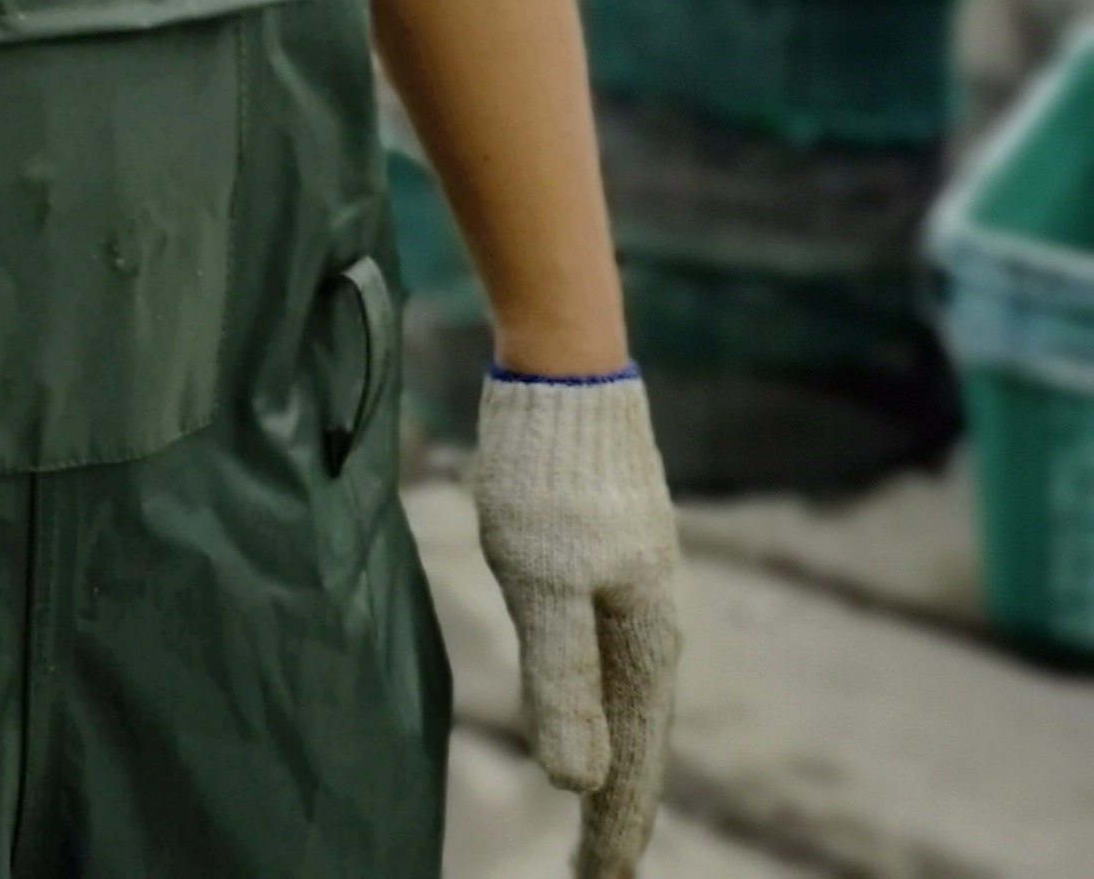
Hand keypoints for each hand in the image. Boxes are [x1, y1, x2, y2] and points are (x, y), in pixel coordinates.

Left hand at [471, 366, 680, 877]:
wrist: (565, 369)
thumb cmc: (550, 476)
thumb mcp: (544, 582)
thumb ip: (562, 680)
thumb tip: (575, 782)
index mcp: (646, 640)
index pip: (632, 760)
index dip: (613, 826)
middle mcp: (652, 620)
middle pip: (637, 735)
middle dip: (616, 804)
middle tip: (594, 869)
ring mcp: (636, 585)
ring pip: (626, 693)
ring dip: (610, 751)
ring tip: (591, 803)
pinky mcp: (612, 553)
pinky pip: (611, 650)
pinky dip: (600, 696)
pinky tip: (584, 700)